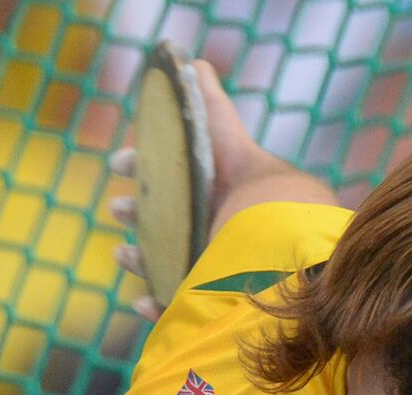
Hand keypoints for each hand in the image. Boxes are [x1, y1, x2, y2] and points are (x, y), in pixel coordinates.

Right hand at [108, 58, 260, 322]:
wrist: (293, 260)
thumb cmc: (266, 202)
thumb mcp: (234, 149)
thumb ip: (213, 110)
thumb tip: (192, 63)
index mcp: (219, 194)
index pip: (173, 177)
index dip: (141, 166)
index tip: (119, 162)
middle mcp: (217, 231)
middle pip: (166, 222)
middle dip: (137, 212)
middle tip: (120, 208)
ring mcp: (215, 269)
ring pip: (166, 266)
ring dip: (139, 259)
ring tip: (124, 253)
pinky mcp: (214, 307)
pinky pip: (179, 313)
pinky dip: (156, 309)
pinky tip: (142, 303)